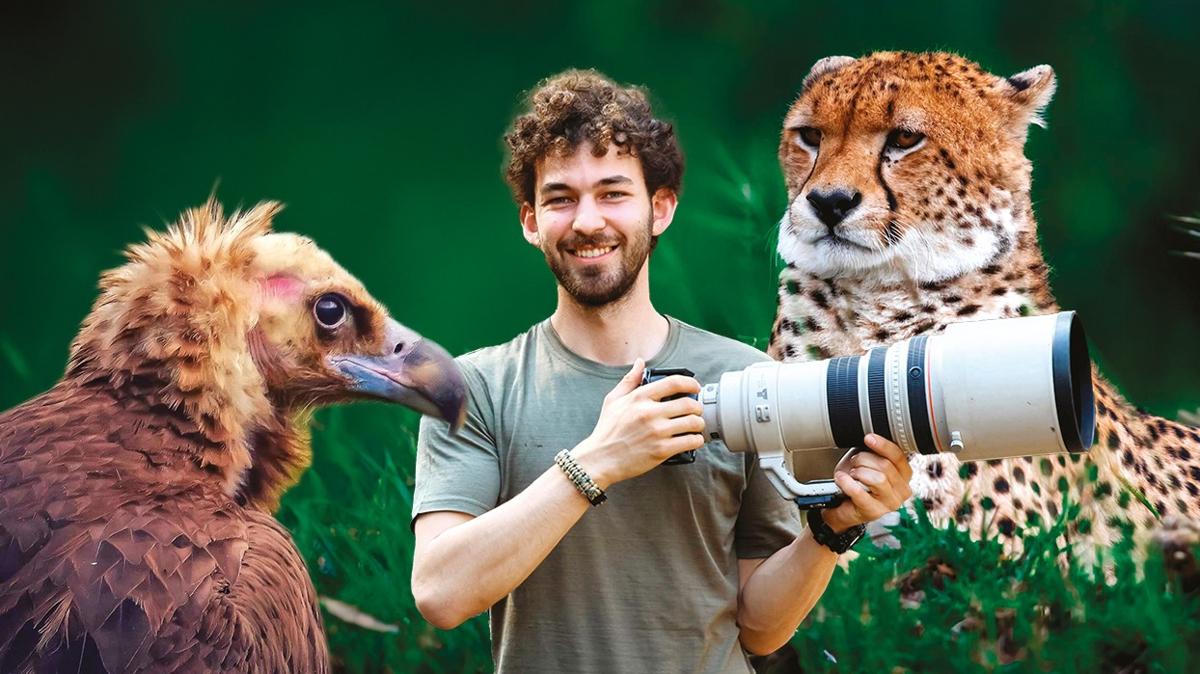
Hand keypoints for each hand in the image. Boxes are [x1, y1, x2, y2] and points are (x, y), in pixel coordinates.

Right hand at [571, 358, 704, 488]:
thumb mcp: (613, 400)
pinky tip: (692, 440)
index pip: (673, 383)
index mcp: (639, 398)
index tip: (695, 387)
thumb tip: (639, 363)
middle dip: (697, 407)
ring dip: (699, 424)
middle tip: (696, 411)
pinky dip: (696, 440)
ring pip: (693, 423)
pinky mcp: (662, 450)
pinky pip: (690, 442)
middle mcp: (650, 413)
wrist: (600, 459)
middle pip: (689, 404)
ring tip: (695, 426)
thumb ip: (629, 380)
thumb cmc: (607, 431)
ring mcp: (657, 432)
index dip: (690, 383)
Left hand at [823, 434, 912, 532]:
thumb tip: (871, 439)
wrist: (844, 507)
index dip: (883, 445)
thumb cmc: (858, 483)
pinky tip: (841, 478)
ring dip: (859, 472)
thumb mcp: (868, 463)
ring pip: (878, 479)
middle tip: (854, 462)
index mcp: (904, 475)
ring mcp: (890, 503)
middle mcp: (902, 490)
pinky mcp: (874, 511)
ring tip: (851, 473)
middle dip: (865, 459)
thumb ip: (875, 452)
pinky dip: (847, 483)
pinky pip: (861, 493)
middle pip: (886, 466)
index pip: (899, 457)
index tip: (868, 438)